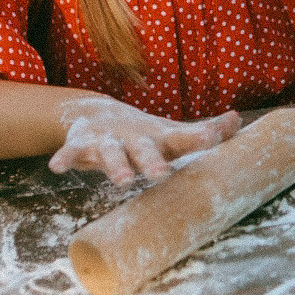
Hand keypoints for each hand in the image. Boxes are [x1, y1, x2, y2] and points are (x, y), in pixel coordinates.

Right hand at [48, 98, 241, 184]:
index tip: (213, 137)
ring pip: (110, 154)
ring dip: (115, 166)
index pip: (182, 137)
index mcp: (159, 138)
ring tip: (122, 181)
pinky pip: (71, 152)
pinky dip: (65, 158)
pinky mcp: (81, 143)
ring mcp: (107, 140)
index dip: (198, 137)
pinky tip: (57, 167)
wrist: (97, 114)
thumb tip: (237, 120)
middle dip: (152, 162)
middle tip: (161, 175)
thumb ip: (203, 131)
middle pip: (145, 150)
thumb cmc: (144, 134)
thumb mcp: (171, 134)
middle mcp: (135, 138)